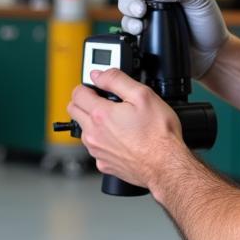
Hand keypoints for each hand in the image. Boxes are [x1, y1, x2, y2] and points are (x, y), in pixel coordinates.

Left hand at [68, 68, 183, 188]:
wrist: (166, 165)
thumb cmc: (158, 134)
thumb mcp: (142, 95)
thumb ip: (116, 80)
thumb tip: (99, 74)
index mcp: (100, 115)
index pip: (77, 93)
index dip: (87, 85)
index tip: (97, 87)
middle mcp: (93, 134)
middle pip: (74, 111)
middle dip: (84, 101)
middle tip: (102, 99)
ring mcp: (97, 151)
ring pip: (83, 130)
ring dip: (92, 121)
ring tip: (115, 119)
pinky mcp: (104, 164)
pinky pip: (95, 148)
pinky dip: (102, 140)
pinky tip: (120, 138)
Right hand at [116, 0, 229, 77]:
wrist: (212, 53)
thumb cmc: (208, 22)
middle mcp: (152, 2)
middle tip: (140, 8)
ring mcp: (148, 20)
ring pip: (125, 13)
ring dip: (129, 16)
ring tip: (141, 23)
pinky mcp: (145, 38)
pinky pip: (129, 33)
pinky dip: (130, 32)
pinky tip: (140, 33)